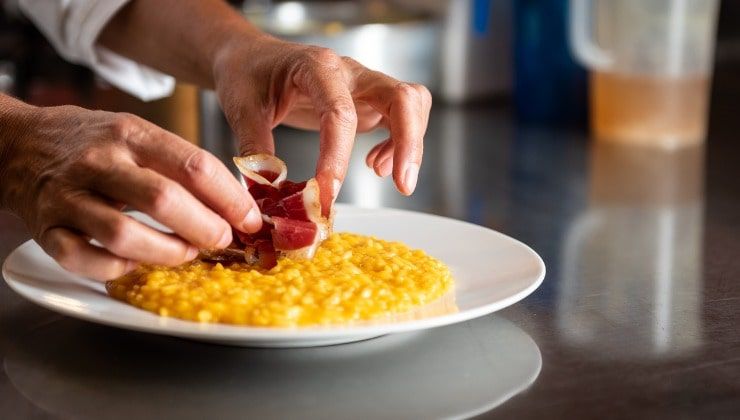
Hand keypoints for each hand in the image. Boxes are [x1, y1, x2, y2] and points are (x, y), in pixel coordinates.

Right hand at [0, 103, 261, 279]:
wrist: (21, 144)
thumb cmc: (93, 143)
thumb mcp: (138, 134)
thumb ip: (180, 163)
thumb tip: (235, 202)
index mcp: (130, 134)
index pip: (194, 166)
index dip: (231, 198)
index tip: (250, 219)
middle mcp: (99, 162)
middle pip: (163, 200)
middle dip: (205, 228)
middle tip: (223, 240)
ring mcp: (69, 197)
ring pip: (123, 235)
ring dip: (166, 252)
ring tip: (186, 253)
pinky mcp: (46, 229)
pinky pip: (83, 259)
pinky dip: (116, 269)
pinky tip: (135, 263)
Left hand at [212, 35, 431, 208]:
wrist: (250, 58)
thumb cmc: (246, 74)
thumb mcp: (240, 108)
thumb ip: (255, 147)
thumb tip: (270, 187)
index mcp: (317, 67)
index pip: (340, 112)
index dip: (338, 156)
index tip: (327, 192)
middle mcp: (349, 72)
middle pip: (401, 97)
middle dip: (408, 143)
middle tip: (402, 184)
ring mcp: (364, 85)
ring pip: (412, 105)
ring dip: (409, 144)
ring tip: (383, 173)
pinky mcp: (368, 101)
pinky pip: (402, 117)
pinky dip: (399, 144)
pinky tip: (375, 165)